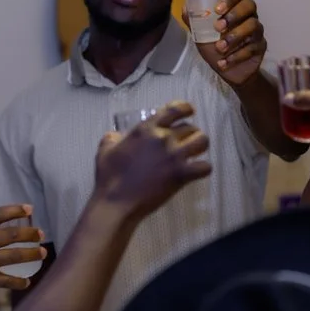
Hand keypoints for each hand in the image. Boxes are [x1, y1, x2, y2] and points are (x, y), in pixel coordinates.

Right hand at [0, 204, 45, 294]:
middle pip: (10, 235)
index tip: (29, 209)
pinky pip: (6, 281)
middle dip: (28, 233)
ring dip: (30, 254)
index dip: (14, 211)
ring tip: (43, 253)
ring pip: (13, 256)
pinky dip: (18, 282)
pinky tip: (27, 283)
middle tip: (41, 234)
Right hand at [94, 101, 211, 216]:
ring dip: (201, 145)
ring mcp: (174, 155)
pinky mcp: (181, 174)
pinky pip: (205, 167)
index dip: (186, 108)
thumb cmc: (109, 177)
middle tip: (187, 142)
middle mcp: (162, 138)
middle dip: (191, 133)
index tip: (190, 111)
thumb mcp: (104, 151)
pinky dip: (204, 169)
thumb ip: (112, 139)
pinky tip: (197, 172)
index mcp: (146, 129)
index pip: (174, 110)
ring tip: (196, 153)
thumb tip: (116, 136)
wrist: (116, 202)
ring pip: (202, 141)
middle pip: (190, 127)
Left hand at [195, 0, 266, 86]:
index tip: (217, 10)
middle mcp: (249, 15)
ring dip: (234, 37)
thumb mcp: (202, 35)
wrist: (229, 72)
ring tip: (220, 48)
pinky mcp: (261, 46)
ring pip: (253, 26)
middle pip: (249, 5)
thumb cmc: (216, 49)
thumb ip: (194, 22)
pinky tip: (224, 63)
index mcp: (234, 8)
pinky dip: (236, 56)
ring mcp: (257, 31)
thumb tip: (185, 7)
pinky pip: (253, 47)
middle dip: (234, 15)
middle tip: (218, 28)